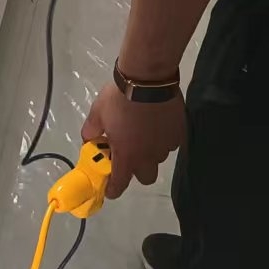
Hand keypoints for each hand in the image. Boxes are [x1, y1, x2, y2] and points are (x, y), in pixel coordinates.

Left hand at [81, 80, 185, 198]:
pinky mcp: (179, 133)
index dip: (112, 189)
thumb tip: (89, 140)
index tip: (109, 186)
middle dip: (137, 170)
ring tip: (145, 133)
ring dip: (150, 152)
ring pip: (158, 158)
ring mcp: (166, 146)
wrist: (147, 78)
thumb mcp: (97, 114)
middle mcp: (148, 157)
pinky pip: (170, 143)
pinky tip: (158, 124)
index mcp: (127, 156)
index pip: (119, 185)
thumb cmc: (119, 98)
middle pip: (145, 177)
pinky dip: (163, 138)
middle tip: (129, 154)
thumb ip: (90, 131)